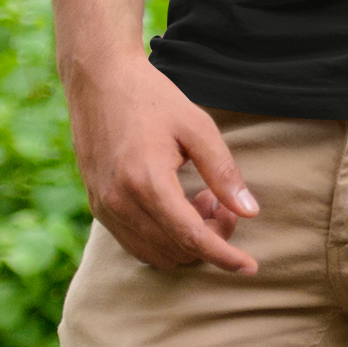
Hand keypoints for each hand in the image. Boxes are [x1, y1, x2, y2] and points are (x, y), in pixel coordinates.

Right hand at [66, 51, 258, 272]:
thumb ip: (223, 171)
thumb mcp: (196, 126)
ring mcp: (104, 208)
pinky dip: (163, 238)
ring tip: (200, 199)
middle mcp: (120, 203)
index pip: (192, 238)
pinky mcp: (97, 206)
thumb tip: (249, 211)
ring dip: (185, 240)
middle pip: (176, 250)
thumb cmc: (151, 97)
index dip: (224, 256)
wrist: (99, 79)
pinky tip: (176, 204)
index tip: (250, 267)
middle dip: (210, 238)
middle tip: (222, 203)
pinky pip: (135, 243)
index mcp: (147, 182)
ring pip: (155, 254)